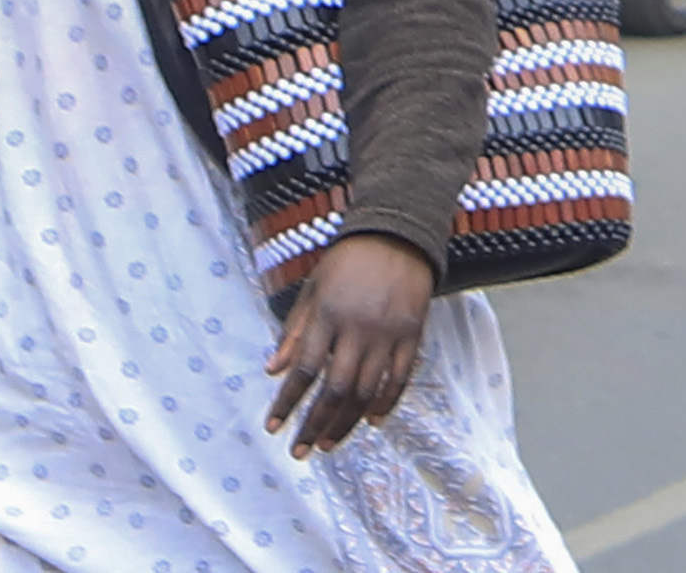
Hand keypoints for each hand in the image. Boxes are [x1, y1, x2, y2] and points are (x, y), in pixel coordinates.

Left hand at [267, 232, 439, 457]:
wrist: (398, 235)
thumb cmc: (347, 262)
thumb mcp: (312, 290)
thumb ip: (294, 332)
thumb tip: (273, 371)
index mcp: (328, 315)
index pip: (304, 369)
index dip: (287, 402)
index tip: (273, 427)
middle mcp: (358, 328)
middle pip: (335, 389)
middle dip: (315, 424)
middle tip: (300, 450)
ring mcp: (388, 333)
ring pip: (366, 392)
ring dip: (345, 423)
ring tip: (328, 443)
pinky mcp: (412, 335)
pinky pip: (400, 379)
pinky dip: (385, 404)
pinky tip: (370, 421)